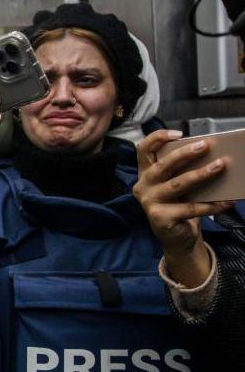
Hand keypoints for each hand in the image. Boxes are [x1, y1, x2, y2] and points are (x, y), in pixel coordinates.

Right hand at [133, 130, 233, 286]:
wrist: (175, 237)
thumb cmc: (178, 205)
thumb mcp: (176, 185)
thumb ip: (181, 172)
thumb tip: (210, 156)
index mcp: (145, 173)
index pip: (143, 149)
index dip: (158, 138)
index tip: (179, 134)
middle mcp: (143, 186)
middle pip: (163, 165)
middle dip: (185, 154)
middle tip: (206, 145)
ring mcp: (149, 202)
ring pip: (178, 184)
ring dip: (201, 174)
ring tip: (220, 166)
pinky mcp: (160, 217)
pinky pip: (190, 209)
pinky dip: (212, 205)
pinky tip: (227, 201)